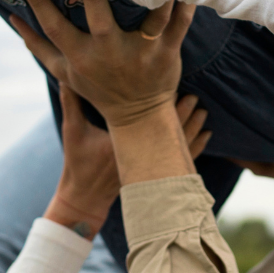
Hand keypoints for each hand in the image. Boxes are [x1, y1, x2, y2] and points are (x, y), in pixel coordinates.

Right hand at [10, 0, 192, 126]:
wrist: (138, 116)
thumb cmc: (98, 87)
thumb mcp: (64, 72)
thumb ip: (39, 46)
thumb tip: (12, 19)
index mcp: (82, 56)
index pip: (55, 28)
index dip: (39, 4)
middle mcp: (110, 54)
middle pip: (100, 24)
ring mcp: (141, 53)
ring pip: (149, 21)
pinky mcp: (166, 53)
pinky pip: (178, 27)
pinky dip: (184, 7)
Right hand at [44, 87, 210, 236]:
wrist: (84, 197)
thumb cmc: (77, 163)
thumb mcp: (73, 131)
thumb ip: (71, 103)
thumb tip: (67, 76)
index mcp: (122, 142)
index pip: (147, 118)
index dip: (161, 102)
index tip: (173, 85)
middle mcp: (140, 156)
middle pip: (168, 132)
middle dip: (183, 114)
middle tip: (195, 97)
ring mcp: (149, 167)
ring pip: (178, 146)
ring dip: (192, 128)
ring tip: (203, 111)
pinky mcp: (153, 173)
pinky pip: (181, 160)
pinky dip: (195, 146)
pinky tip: (206, 134)